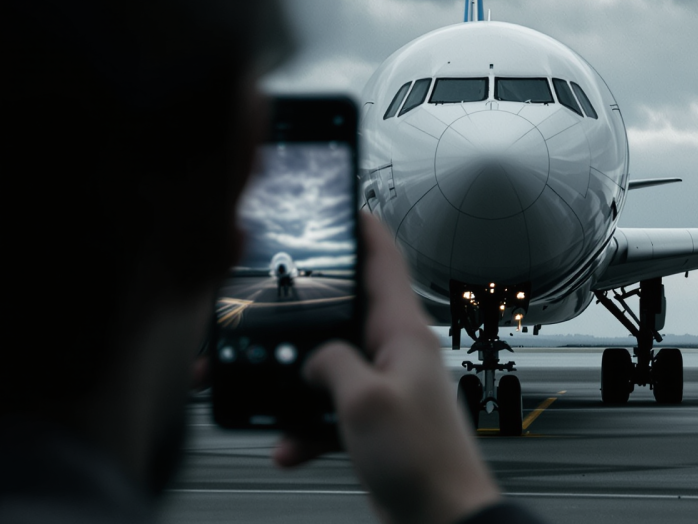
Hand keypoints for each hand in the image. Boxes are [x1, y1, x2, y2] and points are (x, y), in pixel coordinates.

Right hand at [274, 212, 500, 523]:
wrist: (440, 520)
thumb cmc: (423, 460)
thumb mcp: (364, 402)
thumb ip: (332, 364)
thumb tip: (313, 356)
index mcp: (403, 330)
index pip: (384, 259)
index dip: (364, 227)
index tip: (342, 205)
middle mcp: (395, 350)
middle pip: (344, 310)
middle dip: (304, 310)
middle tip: (269, 301)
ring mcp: (383, 384)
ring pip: (329, 362)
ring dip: (294, 378)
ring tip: (257, 384)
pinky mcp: (372, 419)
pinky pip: (328, 409)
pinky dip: (305, 424)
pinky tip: (288, 444)